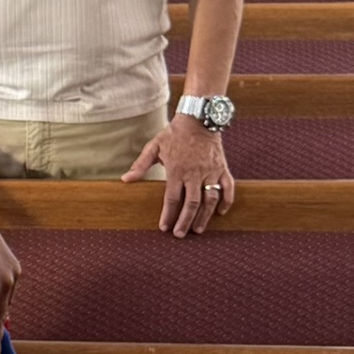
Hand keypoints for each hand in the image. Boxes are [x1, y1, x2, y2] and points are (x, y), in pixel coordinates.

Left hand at [123, 114, 232, 235]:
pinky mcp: (222, 167)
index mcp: (177, 170)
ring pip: (210, 199)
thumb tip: (125, 179)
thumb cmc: (174, 134)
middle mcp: (195, 173)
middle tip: (180, 234)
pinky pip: (228, 187)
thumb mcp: (154, 147)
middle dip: (185, 221)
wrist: (199, 118)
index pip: (172, 199)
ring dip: (205, 216)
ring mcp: (211, 171)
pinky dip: (227, 200)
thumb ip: (140, 165)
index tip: (164, 228)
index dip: (168, 215)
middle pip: (192, 203)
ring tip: (199, 229)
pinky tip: (221, 212)